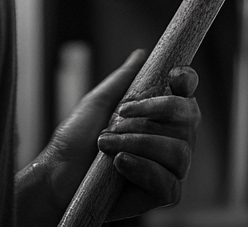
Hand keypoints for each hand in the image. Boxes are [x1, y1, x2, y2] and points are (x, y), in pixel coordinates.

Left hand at [16, 50, 199, 225]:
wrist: (57, 178)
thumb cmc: (76, 140)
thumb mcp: (99, 102)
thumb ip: (123, 78)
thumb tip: (141, 54)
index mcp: (160, 112)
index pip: (187, 91)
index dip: (187, 80)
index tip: (173, 75)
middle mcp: (172, 136)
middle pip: (189, 116)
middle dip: (156, 111)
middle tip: (121, 114)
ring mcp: (170, 166)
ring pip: (179, 150)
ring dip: (140, 142)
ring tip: (108, 144)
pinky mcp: (163, 193)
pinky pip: (168, 181)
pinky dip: (143, 168)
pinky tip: (120, 163)